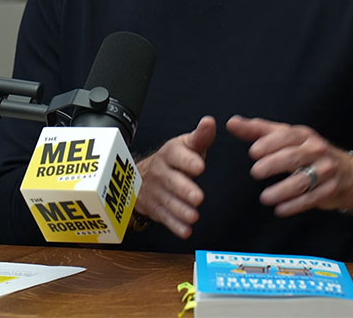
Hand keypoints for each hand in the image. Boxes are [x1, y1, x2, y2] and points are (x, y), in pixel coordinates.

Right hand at [134, 115, 215, 238]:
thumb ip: (200, 136)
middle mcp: (161, 172)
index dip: (188, 161)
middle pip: (172, 181)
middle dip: (184, 190)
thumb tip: (209, 122)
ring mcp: (156, 191)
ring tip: (194, 217)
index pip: (177, 155)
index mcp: (170, 153)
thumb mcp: (186, 145)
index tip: (200, 166)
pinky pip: (164, 218)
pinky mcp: (155, 208)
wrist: (143, 176)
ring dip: (180, 210)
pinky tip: (185, 230)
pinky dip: (174, 226)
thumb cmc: (174, 160)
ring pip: (168, 201)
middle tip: (198, 197)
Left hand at [226, 115, 352, 216]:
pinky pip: (311, 199)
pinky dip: (294, 205)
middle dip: (273, 164)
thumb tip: (231, 123)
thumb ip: (258, 130)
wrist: (348, 173)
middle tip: (255, 172)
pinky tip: (279, 209)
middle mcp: (316, 151)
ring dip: (282, 190)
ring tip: (265, 197)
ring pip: (302, 181)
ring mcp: (325, 171)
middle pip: (293, 157)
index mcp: (304, 135)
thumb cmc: (308, 152)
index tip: (253, 152)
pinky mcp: (330, 190)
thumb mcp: (286, 137)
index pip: (287, 136)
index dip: (270, 143)